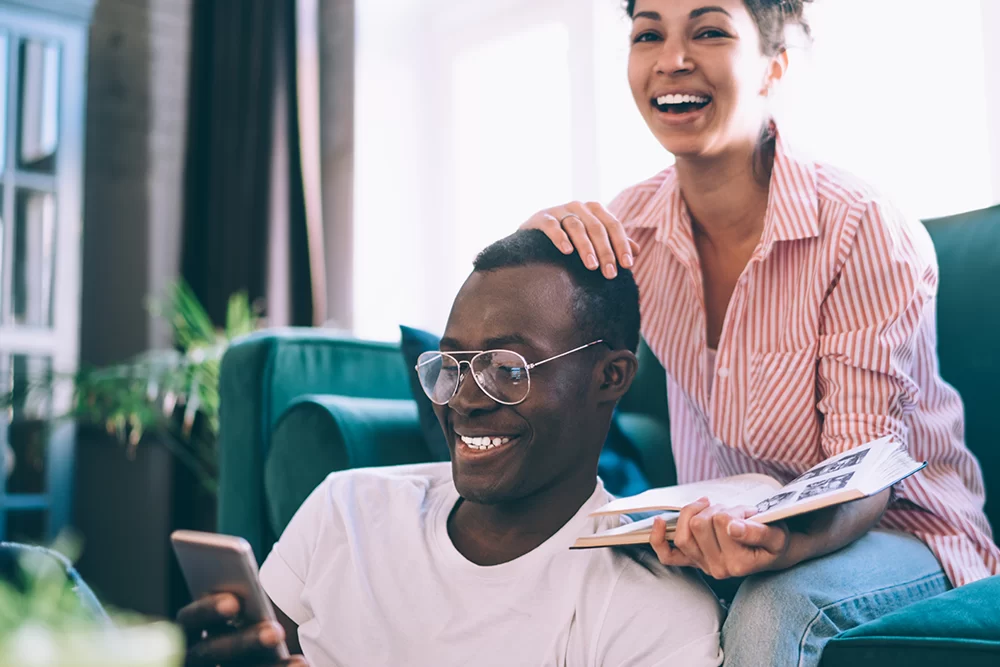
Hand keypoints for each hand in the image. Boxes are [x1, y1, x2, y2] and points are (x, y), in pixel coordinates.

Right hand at [177, 592, 306, 666]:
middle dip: (245, 642)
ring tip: (299, 662)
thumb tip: (254, 594)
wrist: (256, 650)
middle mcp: (196, 655)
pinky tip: (302, 666)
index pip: (190, 619)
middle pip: (211, 653)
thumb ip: (241, 602)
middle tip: (276, 633)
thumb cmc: (247, 618)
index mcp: (191, 628)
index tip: (234, 603)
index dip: (207, 611)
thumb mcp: (242, 609)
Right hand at [520, 202, 640, 278]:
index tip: (627, 265)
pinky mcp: (542, 217)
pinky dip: (560, 237)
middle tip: (610, 274)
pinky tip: (566, 251)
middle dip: (605, 252)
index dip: (621, 245)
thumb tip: (637, 251)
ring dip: (586, 247)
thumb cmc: (570, 237)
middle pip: (597, 228)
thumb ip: (613, 242)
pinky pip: (552, 226)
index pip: (613, 226)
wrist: (535, 233)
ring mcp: (559, 210)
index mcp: (595, 210)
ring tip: (592, 266)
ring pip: (577, 227)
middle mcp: (579, 206)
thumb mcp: (592, 238)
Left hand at [650, 497, 791, 578]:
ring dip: (696, 514)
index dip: (733, 510)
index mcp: (738, 564)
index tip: (747, 514)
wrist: (772, 553)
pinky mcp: (692, 561)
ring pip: (683, 533)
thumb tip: (732, 527)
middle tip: (732, 512)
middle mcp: (717, 569)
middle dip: (715, 510)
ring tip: (714, 511)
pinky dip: (658, 538)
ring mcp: (702, 566)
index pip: (722, 522)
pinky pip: (667, 555)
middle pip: (699, 524)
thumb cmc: (773, 540)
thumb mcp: (776, 535)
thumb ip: (757, 532)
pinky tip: (659, 521)